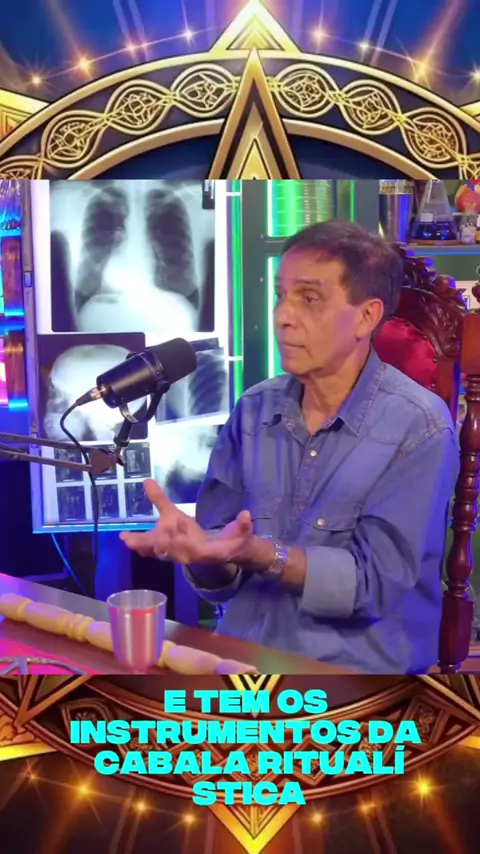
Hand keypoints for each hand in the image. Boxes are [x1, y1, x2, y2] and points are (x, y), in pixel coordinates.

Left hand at [120, 479, 255, 564]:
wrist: (232, 554)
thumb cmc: (235, 541)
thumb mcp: (241, 532)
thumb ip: (243, 525)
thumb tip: (247, 514)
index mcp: (205, 551)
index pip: (190, 548)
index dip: (180, 539)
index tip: (170, 525)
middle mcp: (189, 556)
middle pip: (167, 551)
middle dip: (151, 543)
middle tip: (131, 538)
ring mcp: (180, 555)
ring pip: (158, 552)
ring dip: (142, 544)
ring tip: (125, 538)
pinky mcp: (175, 552)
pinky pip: (157, 551)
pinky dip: (143, 546)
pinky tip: (130, 542)